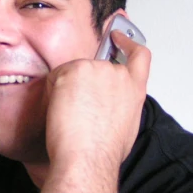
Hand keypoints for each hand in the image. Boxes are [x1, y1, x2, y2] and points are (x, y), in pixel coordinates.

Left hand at [44, 30, 150, 169]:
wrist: (87, 157)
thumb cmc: (104, 151)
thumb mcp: (126, 125)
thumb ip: (122, 103)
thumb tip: (111, 103)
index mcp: (134, 88)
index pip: (139, 55)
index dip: (128, 42)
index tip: (118, 35)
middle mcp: (117, 74)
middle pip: (95, 67)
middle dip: (81, 83)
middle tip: (75, 109)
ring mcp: (95, 69)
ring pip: (73, 72)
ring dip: (68, 89)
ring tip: (72, 116)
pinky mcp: (73, 70)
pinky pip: (56, 76)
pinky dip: (53, 91)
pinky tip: (62, 110)